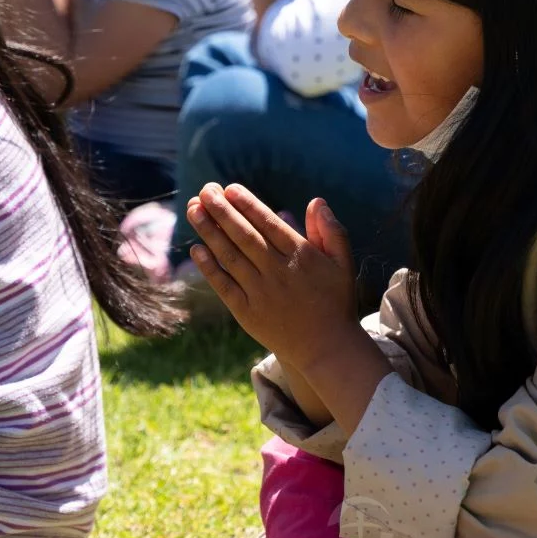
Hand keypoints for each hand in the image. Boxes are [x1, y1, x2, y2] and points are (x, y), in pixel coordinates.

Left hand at [186, 183, 360, 368]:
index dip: (247, 204)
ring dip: (210, 232)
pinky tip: (196, 249)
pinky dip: (209, 267)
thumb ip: (331, 231)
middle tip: (205, 191)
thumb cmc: (335, 301)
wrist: (326, 348)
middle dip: (222, 211)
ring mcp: (260, 292)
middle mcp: (278, 271)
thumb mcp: (343, 263)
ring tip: (193, 210)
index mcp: (301, 255)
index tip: (229, 188)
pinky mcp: (247, 312)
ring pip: (230, 256)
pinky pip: (224, 285)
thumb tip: (317, 201)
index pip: (268, 223)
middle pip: (244, 235)